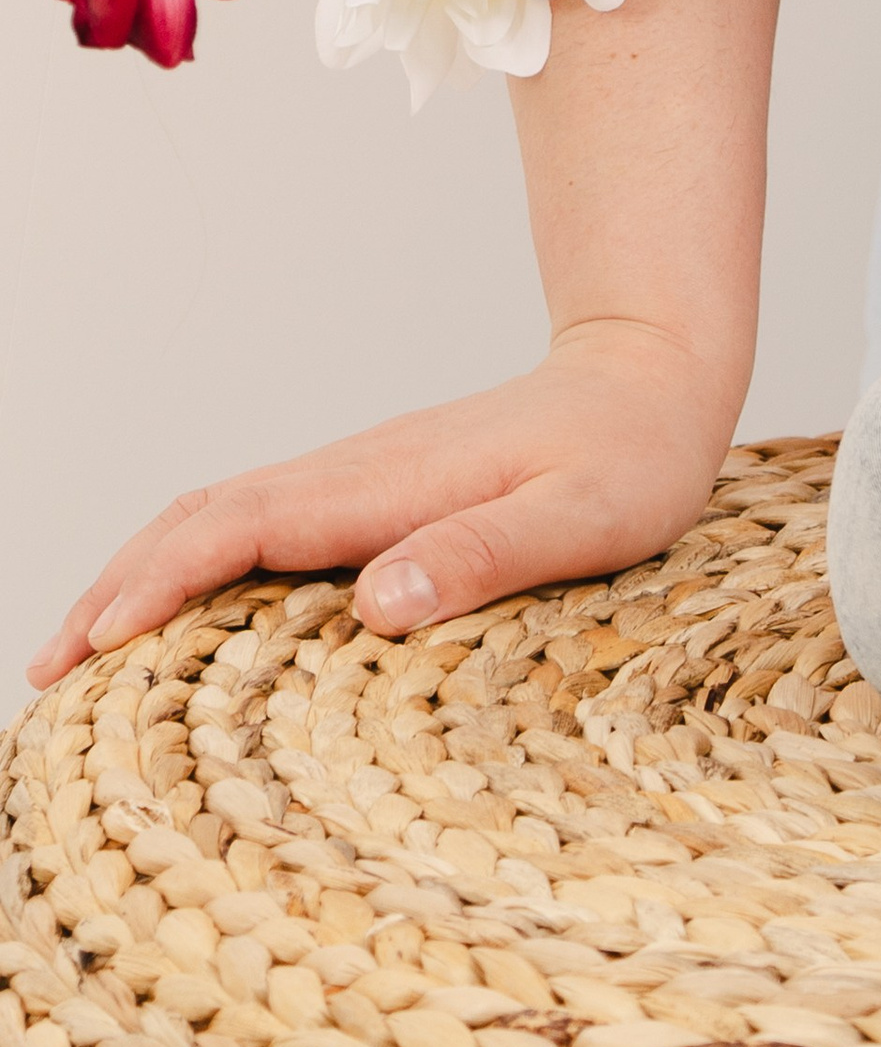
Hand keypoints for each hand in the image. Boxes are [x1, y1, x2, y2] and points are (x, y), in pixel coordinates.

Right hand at [27, 320, 735, 684]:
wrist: (654, 374)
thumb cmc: (631, 454)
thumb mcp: (584, 518)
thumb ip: (484, 555)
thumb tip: (377, 604)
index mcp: (391, 483)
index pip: (246, 528)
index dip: (163, 583)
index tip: (95, 644)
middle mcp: (359, 471)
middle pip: (204, 516)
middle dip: (118, 585)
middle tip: (47, 672)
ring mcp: (361, 473)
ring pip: (221, 512)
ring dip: (143, 570)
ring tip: (79, 651)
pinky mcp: (374, 486)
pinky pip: (258, 520)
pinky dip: (193, 559)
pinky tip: (179, 611)